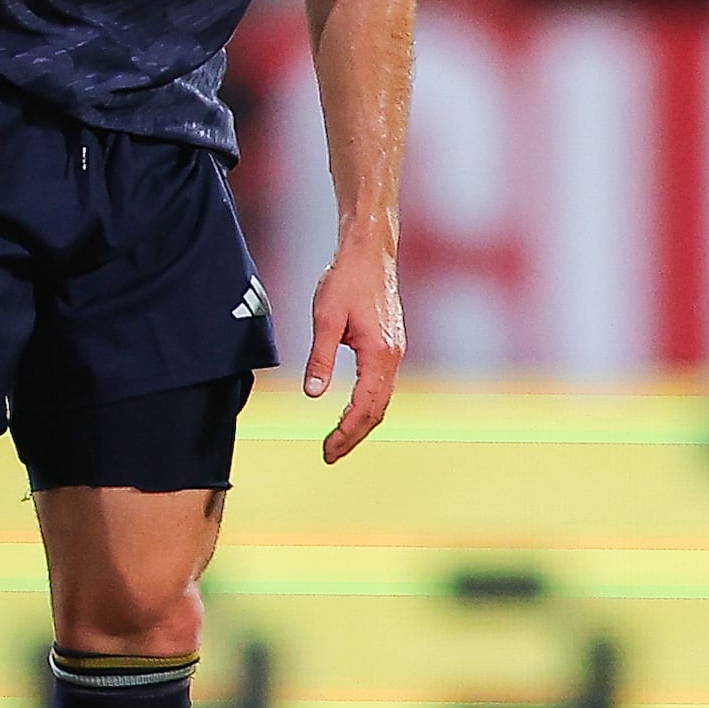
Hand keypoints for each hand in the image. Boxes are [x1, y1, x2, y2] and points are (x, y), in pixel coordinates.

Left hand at [301, 245, 402, 464]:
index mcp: (379, 354)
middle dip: (354, 436)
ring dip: (361, 423)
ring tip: (338, 440)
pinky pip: (382, 386)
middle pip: (377, 411)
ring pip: (382, 400)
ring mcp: (395, 352)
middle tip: (329, 455)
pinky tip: (351, 410)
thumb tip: (312, 395)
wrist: (369, 252)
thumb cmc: (346, 280)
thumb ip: (320, 359)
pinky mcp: (391, 345)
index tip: (327, 450)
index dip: (345, 433)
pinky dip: (368, 405)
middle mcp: (393, 358)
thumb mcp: (325, 318)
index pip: (363, 407)